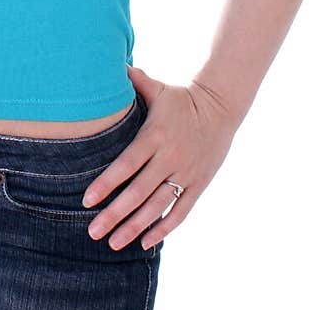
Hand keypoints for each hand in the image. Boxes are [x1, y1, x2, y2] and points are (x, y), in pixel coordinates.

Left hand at [82, 64, 238, 249]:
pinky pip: (180, 211)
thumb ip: (133, 83)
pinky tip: (145, 242)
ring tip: (113, 243)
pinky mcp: (199, 184)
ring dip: (135, 226)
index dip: (107, 184)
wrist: (221, 107)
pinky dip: (163, 228)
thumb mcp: (157, 89)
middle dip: (114, 214)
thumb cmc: (181, 98)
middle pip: (138, 191)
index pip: (126, 164)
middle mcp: (170, 157)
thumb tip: (110, 66)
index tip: (87, 201)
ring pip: (157, 206)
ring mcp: (186, 173)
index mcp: (155, 136)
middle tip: (93, 232)